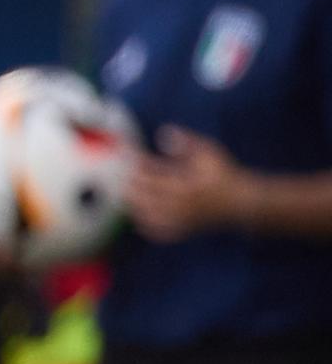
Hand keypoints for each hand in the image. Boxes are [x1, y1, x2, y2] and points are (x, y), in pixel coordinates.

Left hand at [126, 128, 250, 240]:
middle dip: (130, 184)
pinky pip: (154, 231)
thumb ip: (186, 141)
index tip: (130, 157)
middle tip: (122, 174)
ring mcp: (179, 222)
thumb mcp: (209, 152)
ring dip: (133, 202)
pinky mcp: (180, 232)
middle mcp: (180, 207)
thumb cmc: (223, 174)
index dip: (136, 166)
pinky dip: (144, 222)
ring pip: (143, 215)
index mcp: (185, 187)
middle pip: (141, 197)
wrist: (240, 202)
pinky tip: (139, 212)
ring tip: (128, 190)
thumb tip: (163, 131)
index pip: (149, 177)